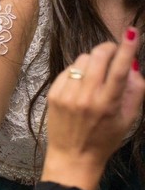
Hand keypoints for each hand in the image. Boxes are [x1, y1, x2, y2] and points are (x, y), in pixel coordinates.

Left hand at [42, 29, 144, 189]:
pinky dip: (78, 71)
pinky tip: (82, 84)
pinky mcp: (53, 94)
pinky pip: (68, 70)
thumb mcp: (129, 119)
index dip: (127, 48)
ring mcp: (66, 95)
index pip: (119, 69)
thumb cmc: (105, 139)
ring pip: (82, 60)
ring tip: (97, 75)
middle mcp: (85, 97)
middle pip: (98, 56)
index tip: (131, 32)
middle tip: (114, 53)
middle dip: (109, 49)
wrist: (73, 157)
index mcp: (107, 103)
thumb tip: (132, 66)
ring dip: (94, 61)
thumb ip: (136, 91)